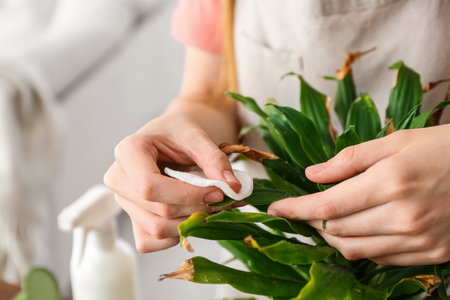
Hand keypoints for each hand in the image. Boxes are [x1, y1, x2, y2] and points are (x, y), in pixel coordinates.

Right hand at [104, 113, 240, 252]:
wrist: (169, 138)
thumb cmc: (179, 133)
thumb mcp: (198, 137)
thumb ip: (215, 160)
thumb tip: (233, 187)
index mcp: (128, 152)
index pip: (150, 187)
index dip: (187, 195)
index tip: (218, 193)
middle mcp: (118, 179)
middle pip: (158, 211)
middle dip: (197, 210)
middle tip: (227, 201)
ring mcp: (122, 201)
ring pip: (157, 229)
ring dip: (191, 224)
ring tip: (214, 207)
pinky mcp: (132, 218)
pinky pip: (151, 240)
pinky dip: (177, 234)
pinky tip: (191, 215)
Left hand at [268, 125, 449, 265]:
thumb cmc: (444, 148)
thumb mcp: (396, 141)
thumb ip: (350, 159)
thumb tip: (312, 174)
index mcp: (391, 182)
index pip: (327, 205)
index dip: (295, 209)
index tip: (275, 209)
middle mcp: (403, 216)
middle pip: (337, 230)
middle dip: (311, 221)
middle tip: (303, 209)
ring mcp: (419, 239)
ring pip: (355, 250)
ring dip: (331, 238)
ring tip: (325, 221)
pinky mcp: (431, 252)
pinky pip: (381, 259)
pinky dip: (360, 247)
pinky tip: (357, 231)